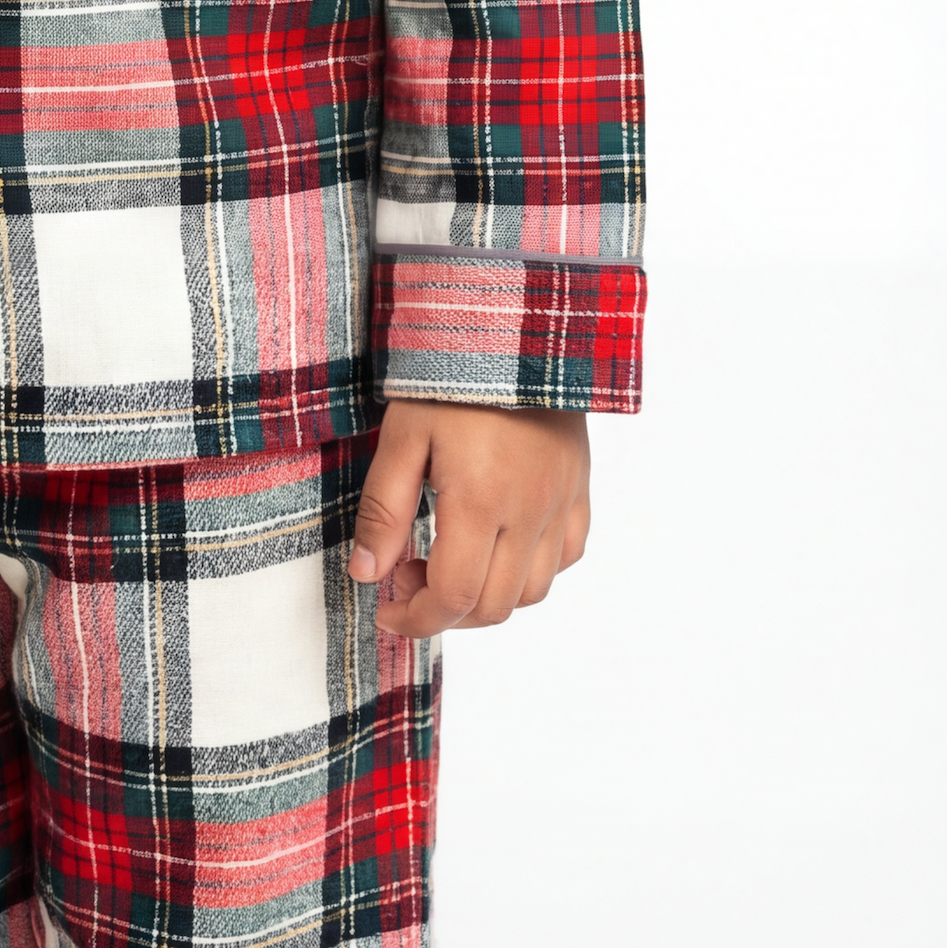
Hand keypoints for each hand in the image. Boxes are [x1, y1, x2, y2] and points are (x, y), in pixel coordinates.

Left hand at [349, 401, 589, 638]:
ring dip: (487, 598)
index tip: (385, 608)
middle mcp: (530, 513)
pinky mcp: (579, 492)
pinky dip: (530, 572)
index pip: (453, 596)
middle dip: (444, 612)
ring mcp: (561, 506)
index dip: (415, 618)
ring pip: (533, 592)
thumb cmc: (451, 378)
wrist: (515, 329)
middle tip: (406, 578)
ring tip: (448, 564)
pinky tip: (496, 546)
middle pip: (493, 606)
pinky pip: (565, 558)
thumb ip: (384, 510)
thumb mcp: (402, 436)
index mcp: (480, 501)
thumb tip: (366, 573)